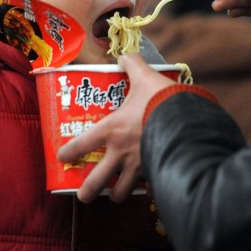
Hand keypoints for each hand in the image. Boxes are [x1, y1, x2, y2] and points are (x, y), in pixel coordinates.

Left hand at [56, 53, 174, 203]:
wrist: (189, 120)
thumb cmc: (161, 100)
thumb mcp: (145, 77)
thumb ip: (133, 64)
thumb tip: (125, 56)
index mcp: (111, 130)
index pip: (81, 144)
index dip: (68, 152)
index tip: (61, 156)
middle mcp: (121, 153)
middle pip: (96, 181)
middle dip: (87, 191)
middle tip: (83, 195)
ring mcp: (139, 167)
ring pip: (121, 191)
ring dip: (117, 193)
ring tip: (115, 193)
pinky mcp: (157, 173)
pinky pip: (148, 190)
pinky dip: (146, 192)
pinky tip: (147, 189)